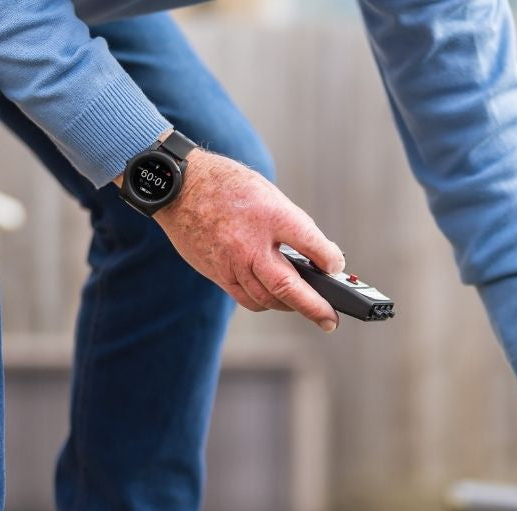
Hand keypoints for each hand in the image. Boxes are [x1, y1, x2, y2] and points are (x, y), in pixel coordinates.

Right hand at [151, 150, 344, 329]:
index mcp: (270, 215)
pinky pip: (246, 297)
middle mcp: (251, 244)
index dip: (329, 260)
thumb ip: (291, 224)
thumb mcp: (268, 194)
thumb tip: (315, 252)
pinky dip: (264, 302)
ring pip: (266, 299)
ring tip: (305, 307)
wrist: (180, 189)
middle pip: (288, 287)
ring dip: (289, 307)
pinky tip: (274, 299)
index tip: (336, 267)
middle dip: (314, 307)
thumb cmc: (225, 186)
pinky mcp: (218, 274)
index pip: (310, 243)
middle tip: (331, 319)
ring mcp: (232, 263)